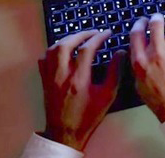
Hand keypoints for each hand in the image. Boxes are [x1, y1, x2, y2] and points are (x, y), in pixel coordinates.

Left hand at [38, 29, 124, 150]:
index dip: (98, 37)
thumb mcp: (108, 95)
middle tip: (93, 32)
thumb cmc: (88, 115)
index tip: (107, 33)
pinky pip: (44, 59)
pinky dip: (52, 50)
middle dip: (81, 34)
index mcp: (79, 79)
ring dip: (66, 39)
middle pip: (66, 44)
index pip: (87, 49)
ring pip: (53, 49)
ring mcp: (50, 77)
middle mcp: (62, 75)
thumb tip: (120, 54)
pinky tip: (62, 50)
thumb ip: (114, 72)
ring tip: (79, 37)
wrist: (65, 131)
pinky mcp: (44, 80)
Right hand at [130, 8, 164, 121]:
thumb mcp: (138, 82)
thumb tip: (137, 52)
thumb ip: (137, 64)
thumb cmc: (158, 99)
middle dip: (156, 17)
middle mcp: (157, 53)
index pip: (136, 33)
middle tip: (158, 16)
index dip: (139, 23)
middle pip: (155, 24)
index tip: (142, 21)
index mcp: (141, 60)